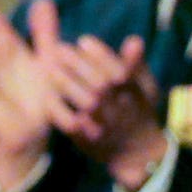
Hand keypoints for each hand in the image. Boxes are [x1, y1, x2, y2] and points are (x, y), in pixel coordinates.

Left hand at [50, 32, 166, 189]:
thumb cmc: (137, 109)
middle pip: (100, 85)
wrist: (135, 152)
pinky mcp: (87, 140)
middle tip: (59, 48)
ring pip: (86, 103)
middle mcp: (120, 110)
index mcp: (135, 94)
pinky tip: (46, 92)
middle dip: (79, 64)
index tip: (83, 40)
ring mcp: (104, 127)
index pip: (120, 71)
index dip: (100, 54)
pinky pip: (70, 124)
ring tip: (50, 65)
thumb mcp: (144, 87)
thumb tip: (134, 40)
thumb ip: (136, 65)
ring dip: (66, 82)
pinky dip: (58, 108)